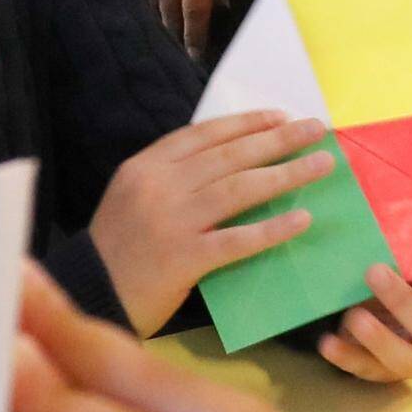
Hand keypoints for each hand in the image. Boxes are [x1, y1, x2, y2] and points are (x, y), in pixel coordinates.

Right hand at [84, 111, 331, 334]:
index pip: (205, 134)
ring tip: (322, 165)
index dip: (247, 123)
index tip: (281, 117)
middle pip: (231, 156)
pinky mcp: (183, 259)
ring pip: (240, 189)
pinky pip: (237, 239)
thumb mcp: (133, 196)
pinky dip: (272, 228)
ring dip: (287, 174)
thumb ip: (173, 177)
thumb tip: (233, 162)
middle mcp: (159, 186)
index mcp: (146, 166)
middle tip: (316, 130)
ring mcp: (171, 221)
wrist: (88, 295)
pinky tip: (302, 219)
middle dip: (278, 140)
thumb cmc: (118, 248)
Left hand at [316, 253, 411, 383]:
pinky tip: (328, 342)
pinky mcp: (386, 374)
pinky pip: (368, 369)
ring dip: (379, 338)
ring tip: (354, 315)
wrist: (382, 313)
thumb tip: (387, 221)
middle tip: (374, 272)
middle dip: (403, 301)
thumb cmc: (404, 280)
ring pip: (405, 359)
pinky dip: (346, 356)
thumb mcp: (409, 265)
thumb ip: (406, 252)